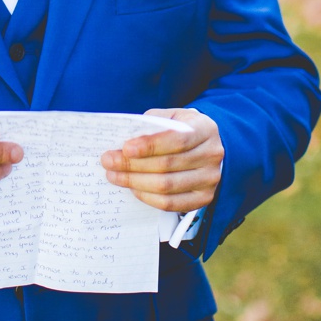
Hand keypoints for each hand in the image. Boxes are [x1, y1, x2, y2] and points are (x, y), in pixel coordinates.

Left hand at [100, 108, 222, 211]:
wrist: (203, 145)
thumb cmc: (179, 129)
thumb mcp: (168, 117)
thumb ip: (150, 124)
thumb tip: (124, 140)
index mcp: (204, 129)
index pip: (177, 139)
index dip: (150, 145)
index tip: (125, 148)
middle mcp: (211, 154)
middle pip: (167, 164)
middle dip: (132, 165)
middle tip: (108, 162)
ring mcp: (210, 178)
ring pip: (167, 186)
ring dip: (134, 182)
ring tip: (114, 175)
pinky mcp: (203, 197)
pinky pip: (171, 204)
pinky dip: (148, 197)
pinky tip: (132, 188)